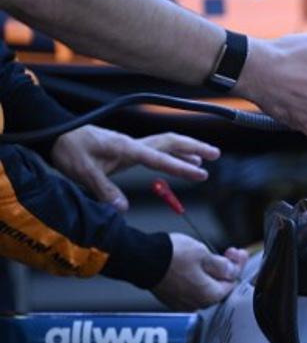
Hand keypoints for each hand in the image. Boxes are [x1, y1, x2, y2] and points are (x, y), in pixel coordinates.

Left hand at [50, 125, 218, 211]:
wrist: (54, 134)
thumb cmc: (68, 150)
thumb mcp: (82, 172)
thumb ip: (104, 190)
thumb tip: (123, 209)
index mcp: (126, 149)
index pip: (160, 158)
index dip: (181, 167)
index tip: (201, 174)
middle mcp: (132, 144)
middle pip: (171, 142)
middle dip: (194, 147)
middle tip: (216, 155)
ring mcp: (131, 145)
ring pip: (166, 143)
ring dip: (188, 148)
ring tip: (207, 158)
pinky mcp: (128, 148)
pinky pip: (157, 149)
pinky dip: (174, 153)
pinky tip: (181, 159)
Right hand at [152, 233, 247, 309]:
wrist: (139, 258)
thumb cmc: (171, 256)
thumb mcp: (204, 254)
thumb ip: (222, 266)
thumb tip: (232, 271)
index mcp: (209, 295)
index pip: (232, 284)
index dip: (237, 266)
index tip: (238, 253)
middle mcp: (196, 303)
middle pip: (218, 286)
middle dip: (225, 269)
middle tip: (228, 253)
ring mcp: (181, 302)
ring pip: (203, 287)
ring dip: (209, 272)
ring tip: (209, 256)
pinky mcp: (169, 297)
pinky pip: (189, 288)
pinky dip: (194, 277)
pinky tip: (192, 265)